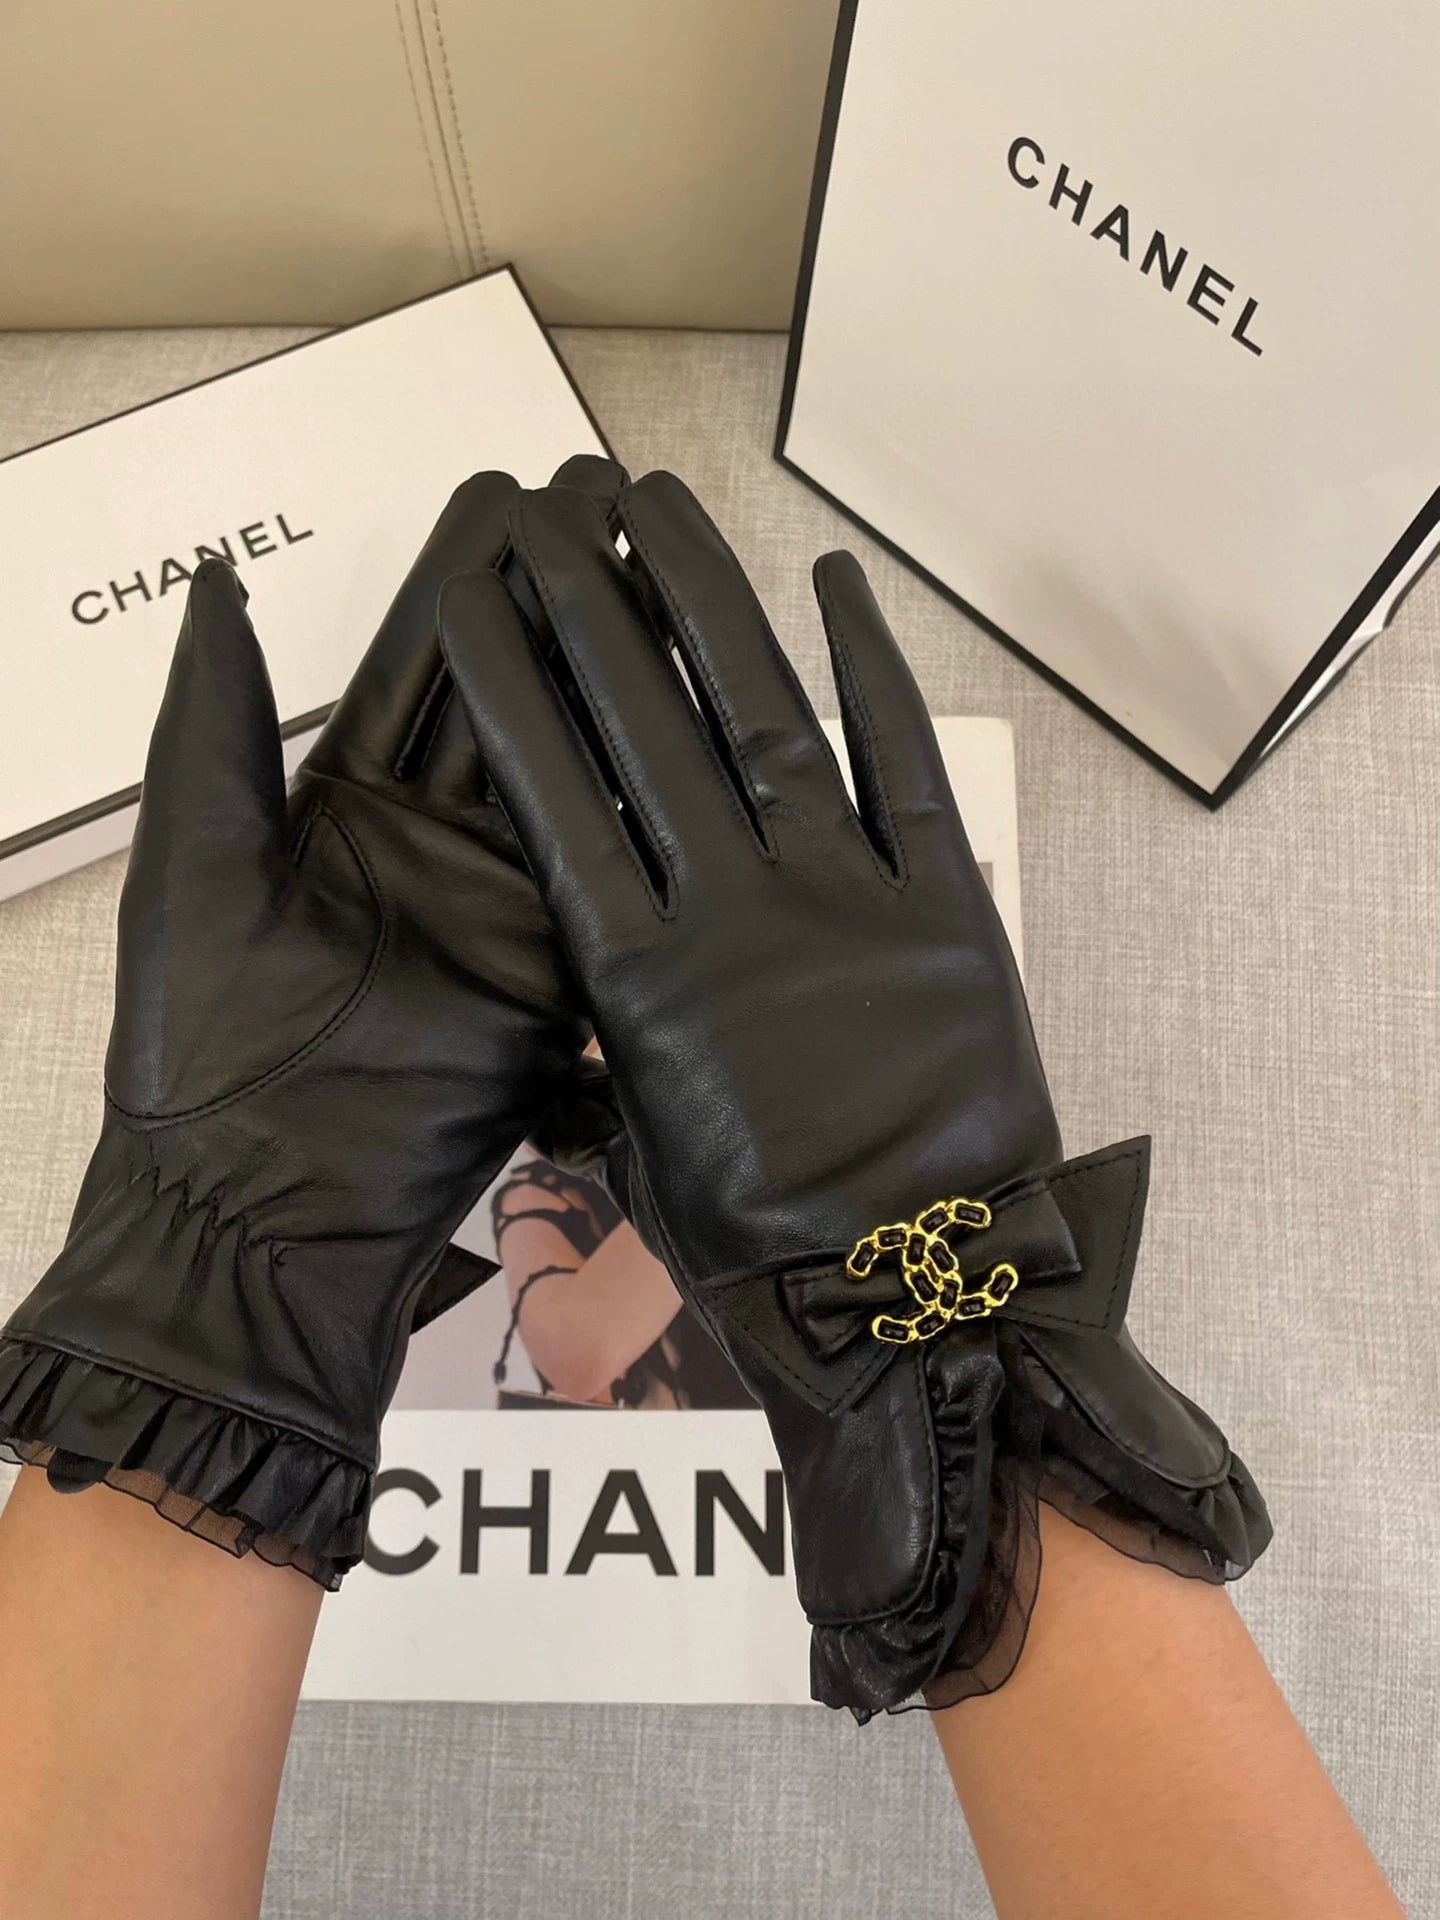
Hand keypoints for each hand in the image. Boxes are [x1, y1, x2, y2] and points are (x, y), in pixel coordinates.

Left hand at [0, 457, 624, 1584]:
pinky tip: (695, 714)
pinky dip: (649, 800)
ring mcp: (504, 908)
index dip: (463, 582)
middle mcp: (434, 847)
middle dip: (561, 605)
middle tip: (616, 508)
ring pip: (570, 772)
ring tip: (668, 579)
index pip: (415, 670)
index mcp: (337, 810)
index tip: (512, 492)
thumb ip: (215, 723)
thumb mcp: (193, 867)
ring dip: (617, 680)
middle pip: (510, 701)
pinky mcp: (558, 974)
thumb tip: (217, 581)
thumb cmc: (199, 1042)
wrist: (260, 1209)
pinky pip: (607, 875)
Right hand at [441, 470, 1269, 1716]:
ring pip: (760, 715)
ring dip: (705, 601)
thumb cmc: (752, 1240)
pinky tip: (831, 582)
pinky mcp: (944, 903)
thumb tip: (585, 944)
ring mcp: (845, 896)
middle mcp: (732, 909)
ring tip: (656, 504)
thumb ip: (604, 1027)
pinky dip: (871, 670)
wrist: (907, 1290)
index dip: (510, 682)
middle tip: (548, 507)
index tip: (472, 592)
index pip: (553, 795)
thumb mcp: (634, 1141)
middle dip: (588, 604)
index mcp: (639, 977)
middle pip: (645, 725)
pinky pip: (902, 765)